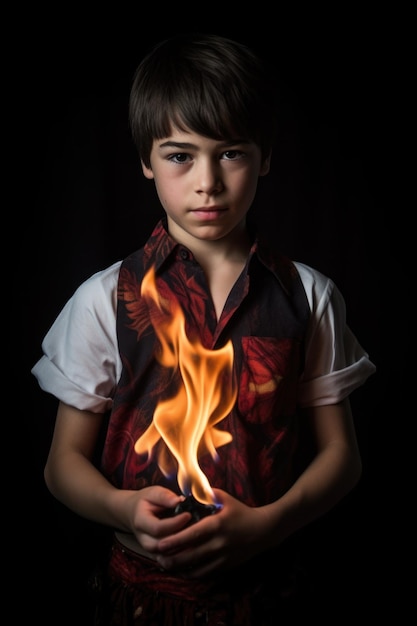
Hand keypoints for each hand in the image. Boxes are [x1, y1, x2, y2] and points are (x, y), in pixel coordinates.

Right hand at [127, 486, 191, 553]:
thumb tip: (179, 501)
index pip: (158, 528)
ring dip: (182, 548)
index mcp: (140, 522)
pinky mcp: (156, 555)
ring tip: (195, 536)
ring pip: (166, 557)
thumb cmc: (146, 501)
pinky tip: (192, 546)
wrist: (134, 513)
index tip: (188, 514)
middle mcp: (143, 539)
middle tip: (195, 527)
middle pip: (161, 546)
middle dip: (180, 538)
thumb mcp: (153, 493)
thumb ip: (165, 496)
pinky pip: (169, 561)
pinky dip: (181, 556)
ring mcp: (149, 550)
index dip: (175, 523)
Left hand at [153, 489, 270, 577]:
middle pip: (191, 555)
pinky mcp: (226, 566)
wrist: (263, 530)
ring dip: (180, 569)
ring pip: (197, 568)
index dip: (175, 541)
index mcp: (217, 524)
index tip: (160, 544)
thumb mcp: (224, 498)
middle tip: (157, 557)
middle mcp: (219, 543)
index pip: (192, 535)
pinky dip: (192, 574)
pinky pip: (206, 574)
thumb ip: (205, 495)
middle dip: (172, 558)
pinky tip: (182, 571)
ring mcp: (223, 557)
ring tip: (165, 565)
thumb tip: (186, 493)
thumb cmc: (240, 511)